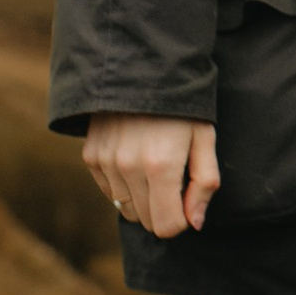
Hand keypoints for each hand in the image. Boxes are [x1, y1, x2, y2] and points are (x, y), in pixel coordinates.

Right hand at [84, 114, 220, 236]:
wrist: (140, 69)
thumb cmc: (181, 107)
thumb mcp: (204, 138)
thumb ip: (204, 183)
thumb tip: (194, 223)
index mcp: (161, 166)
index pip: (167, 226)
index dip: (181, 220)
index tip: (187, 200)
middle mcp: (128, 168)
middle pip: (146, 221)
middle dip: (163, 209)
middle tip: (173, 180)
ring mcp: (105, 162)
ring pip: (126, 209)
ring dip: (142, 198)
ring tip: (154, 166)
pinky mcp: (91, 157)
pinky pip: (109, 192)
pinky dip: (124, 185)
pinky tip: (135, 160)